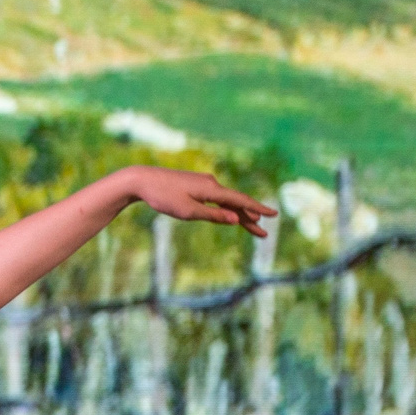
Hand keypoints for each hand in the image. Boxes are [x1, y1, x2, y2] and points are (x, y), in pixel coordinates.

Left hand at [123, 166, 275, 236]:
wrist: (142, 180)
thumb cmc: (162, 197)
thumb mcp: (187, 211)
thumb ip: (213, 215)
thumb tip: (236, 220)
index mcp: (212, 189)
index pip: (240, 200)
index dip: (257, 209)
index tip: (273, 215)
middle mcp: (212, 184)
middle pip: (236, 203)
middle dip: (250, 218)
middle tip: (264, 233)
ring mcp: (203, 184)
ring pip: (226, 202)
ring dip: (239, 214)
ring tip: (253, 227)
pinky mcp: (195, 186)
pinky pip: (216, 199)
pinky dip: (225, 209)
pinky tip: (231, 215)